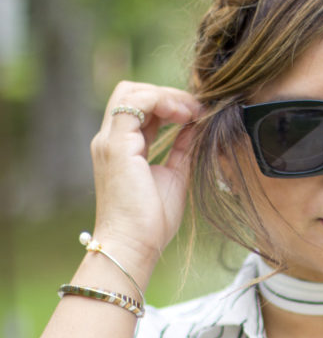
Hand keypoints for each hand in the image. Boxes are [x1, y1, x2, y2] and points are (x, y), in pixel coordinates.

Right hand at [89, 82, 202, 279]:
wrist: (134, 245)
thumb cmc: (151, 222)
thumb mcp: (175, 176)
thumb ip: (182, 149)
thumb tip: (197, 127)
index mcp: (122, 148)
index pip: (140, 109)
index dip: (169, 104)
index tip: (197, 114)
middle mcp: (110, 140)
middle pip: (131, 93)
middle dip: (167, 94)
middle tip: (196, 109)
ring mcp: (110, 140)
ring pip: (131, 91)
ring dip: (166, 95)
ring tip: (192, 111)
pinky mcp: (116, 144)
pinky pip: (135, 102)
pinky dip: (162, 101)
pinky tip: (184, 116)